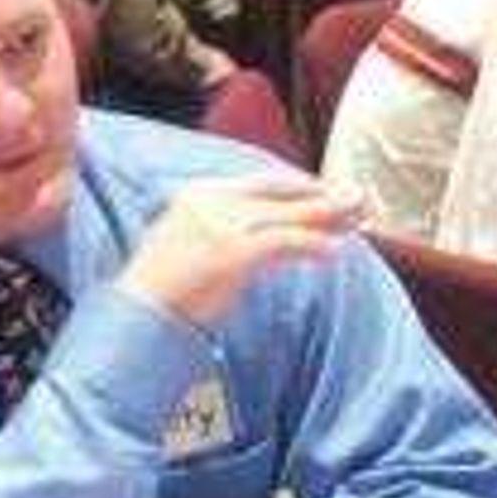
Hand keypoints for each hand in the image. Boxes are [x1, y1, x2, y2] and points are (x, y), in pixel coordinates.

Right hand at [119, 173, 363, 326]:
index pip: (263, 183)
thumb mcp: (193, 247)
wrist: (136, 314)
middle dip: (324, 197)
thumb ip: (227, 233)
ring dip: (329, 217)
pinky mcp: (233, 251)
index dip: (301, 188)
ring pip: (289, 215)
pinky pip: (286, 242)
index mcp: (199, 194)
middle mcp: (211, 201)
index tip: (328, 193)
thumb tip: (268, 239)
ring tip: (360, 219)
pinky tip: (334, 252)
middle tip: (360, 198)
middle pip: (282, 194)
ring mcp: (222, 224)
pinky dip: (313, 245)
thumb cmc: (162, 293)